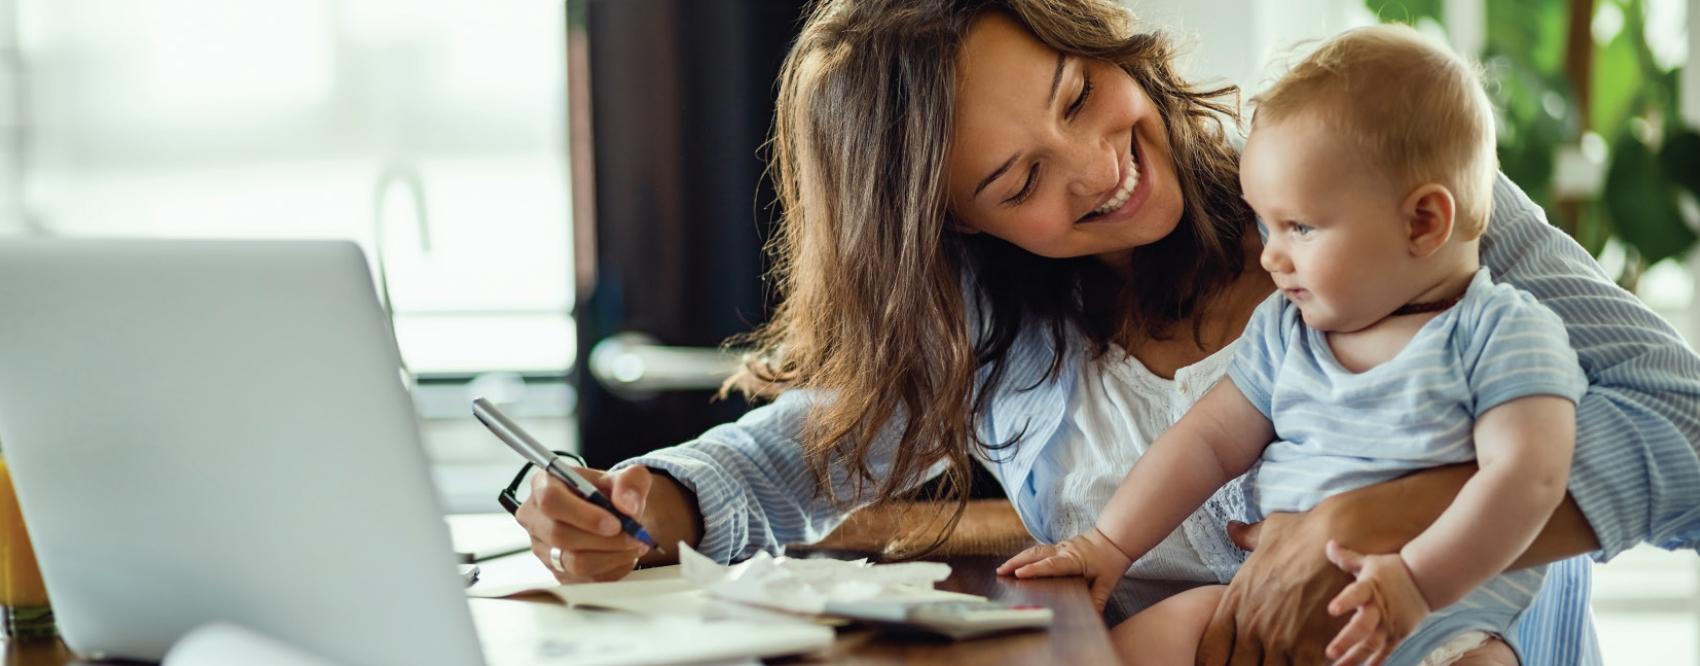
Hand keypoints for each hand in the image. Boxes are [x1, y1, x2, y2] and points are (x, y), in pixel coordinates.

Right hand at [514, 465, 653, 582]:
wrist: (614, 515)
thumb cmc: (613, 492)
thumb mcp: (629, 476)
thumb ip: (631, 482)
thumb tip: (627, 505)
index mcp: (544, 483)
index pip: (551, 500)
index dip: (583, 515)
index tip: (615, 523)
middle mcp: (536, 517)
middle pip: (560, 535)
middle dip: (604, 540)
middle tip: (634, 536)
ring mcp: (543, 548)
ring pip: (574, 562)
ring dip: (612, 556)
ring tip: (635, 544)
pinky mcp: (557, 572)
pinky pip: (584, 579)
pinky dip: (612, 569)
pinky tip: (625, 555)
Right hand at [997, 528, 1132, 611]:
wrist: (1115, 539)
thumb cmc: (1111, 560)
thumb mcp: (1108, 582)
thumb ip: (1099, 599)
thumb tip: (1093, 617)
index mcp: (1074, 559)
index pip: (1051, 564)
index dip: (1035, 569)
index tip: (1019, 574)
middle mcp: (1063, 551)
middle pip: (1035, 554)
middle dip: (1016, 562)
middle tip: (1001, 572)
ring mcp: (1059, 547)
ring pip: (1034, 551)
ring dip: (1017, 559)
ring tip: (1003, 569)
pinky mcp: (1058, 547)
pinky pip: (1039, 551)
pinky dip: (1025, 557)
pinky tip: (1017, 564)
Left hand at [1195, 515, 1351, 664]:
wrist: (1340, 537)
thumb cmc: (1304, 533)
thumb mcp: (1267, 533)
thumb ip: (1246, 537)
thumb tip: (1233, 528)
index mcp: (1236, 603)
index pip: (1210, 651)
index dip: (1216, 662)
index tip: (1227, 661)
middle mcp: (1252, 626)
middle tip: (1261, 659)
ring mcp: (1281, 640)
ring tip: (1286, 659)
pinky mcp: (1312, 648)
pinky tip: (1312, 659)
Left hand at [1324, 541, 1430, 665]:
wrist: (1426, 580)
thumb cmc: (1392, 570)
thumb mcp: (1369, 562)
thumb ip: (1347, 558)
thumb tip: (1329, 544)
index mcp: (1370, 588)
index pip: (1356, 594)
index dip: (1344, 601)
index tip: (1331, 610)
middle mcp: (1379, 608)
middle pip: (1363, 627)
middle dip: (1346, 640)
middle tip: (1330, 653)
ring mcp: (1389, 624)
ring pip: (1371, 644)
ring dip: (1354, 657)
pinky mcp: (1398, 634)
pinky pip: (1385, 651)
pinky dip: (1375, 662)